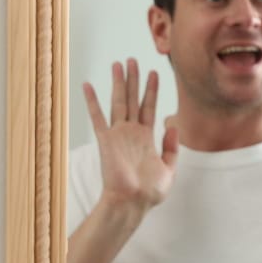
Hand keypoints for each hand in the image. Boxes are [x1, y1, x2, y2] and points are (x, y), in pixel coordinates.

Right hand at [82, 57, 178, 212]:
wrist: (132, 203)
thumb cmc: (149, 192)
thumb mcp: (169, 169)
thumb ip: (172, 149)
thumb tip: (173, 128)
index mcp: (147, 138)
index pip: (150, 108)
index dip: (152, 90)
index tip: (154, 72)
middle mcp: (132, 133)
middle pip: (133, 99)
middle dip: (134, 79)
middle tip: (133, 59)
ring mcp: (118, 135)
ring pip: (118, 102)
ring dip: (118, 83)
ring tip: (118, 64)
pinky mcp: (106, 140)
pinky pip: (97, 117)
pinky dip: (92, 101)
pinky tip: (88, 85)